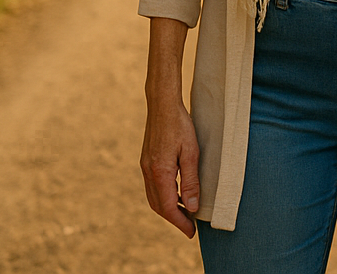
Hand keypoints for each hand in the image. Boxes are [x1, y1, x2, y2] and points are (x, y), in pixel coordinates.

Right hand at [140, 95, 200, 235]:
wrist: (162, 105)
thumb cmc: (180, 126)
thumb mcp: (191, 153)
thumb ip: (191, 181)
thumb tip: (191, 207)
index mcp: (159, 173)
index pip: (168, 207)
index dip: (179, 222)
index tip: (191, 232)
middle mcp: (148, 173)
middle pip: (158, 206)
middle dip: (174, 219)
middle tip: (190, 227)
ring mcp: (145, 167)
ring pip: (154, 197)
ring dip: (168, 208)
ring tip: (186, 213)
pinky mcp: (146, 161)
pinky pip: (153, 186)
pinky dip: (164, 196)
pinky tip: (177, 194)